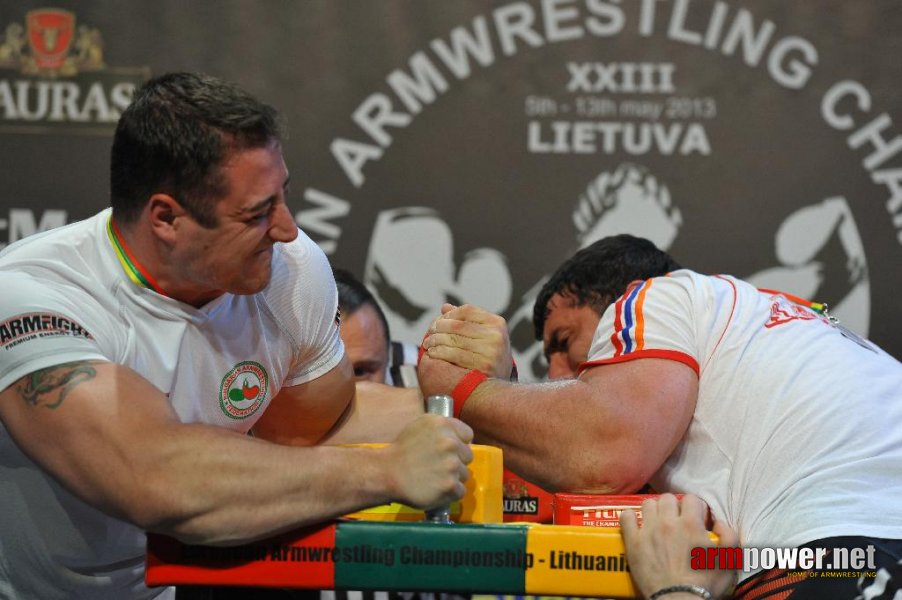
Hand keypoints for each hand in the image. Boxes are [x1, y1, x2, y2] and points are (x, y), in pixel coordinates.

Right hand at [383, 414, 473, 509]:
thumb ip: (443, 428)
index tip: (447, 451)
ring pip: (464, 474)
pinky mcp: (450, 486)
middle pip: (467, 456)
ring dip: (452, 477)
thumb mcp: (421, 425)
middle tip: (437, 466)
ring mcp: (451, 465)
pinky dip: (449, 493)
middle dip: (456, 461)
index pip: (468, 435)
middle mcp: (450, 443)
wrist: (386, 473)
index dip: (458, 443)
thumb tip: (461, 438)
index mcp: (443, 424)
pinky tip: (435, 488)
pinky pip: (460, 491)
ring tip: (433, 478)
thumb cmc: (402, 450)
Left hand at [423, 304, 512, 377]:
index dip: (449, 315)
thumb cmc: (488, 354)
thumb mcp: (483, 334)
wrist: (500, 384)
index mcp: (497, 322)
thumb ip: (466, 320)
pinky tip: (432, 353)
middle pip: (458, 326)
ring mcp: (491, 352)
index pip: (467, 310)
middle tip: (429, 332)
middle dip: (439, 328)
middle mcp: (496, 335)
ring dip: (436, 340)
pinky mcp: (484, 366)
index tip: (438, 321)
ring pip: (454, 340)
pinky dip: (440, 353)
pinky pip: (454, 355)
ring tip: (427, 343)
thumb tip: (445, 308)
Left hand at [620, 494, 737, 599]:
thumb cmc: (704, 582)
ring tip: (658, 522)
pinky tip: (637, 524)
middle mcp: (667, 522)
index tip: (696, 519)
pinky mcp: (633, 542)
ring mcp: (648, 530)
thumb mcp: (728, 559)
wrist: (679, 599)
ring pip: (648, 504)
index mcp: (690, 523)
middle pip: (667, 498)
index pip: (691, 499)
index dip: (695, 508)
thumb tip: (718, 523)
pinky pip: (626, 517)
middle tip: (677, 520)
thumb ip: (729, 535)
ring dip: (654, 510)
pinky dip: (630, 517)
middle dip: (674, 507)